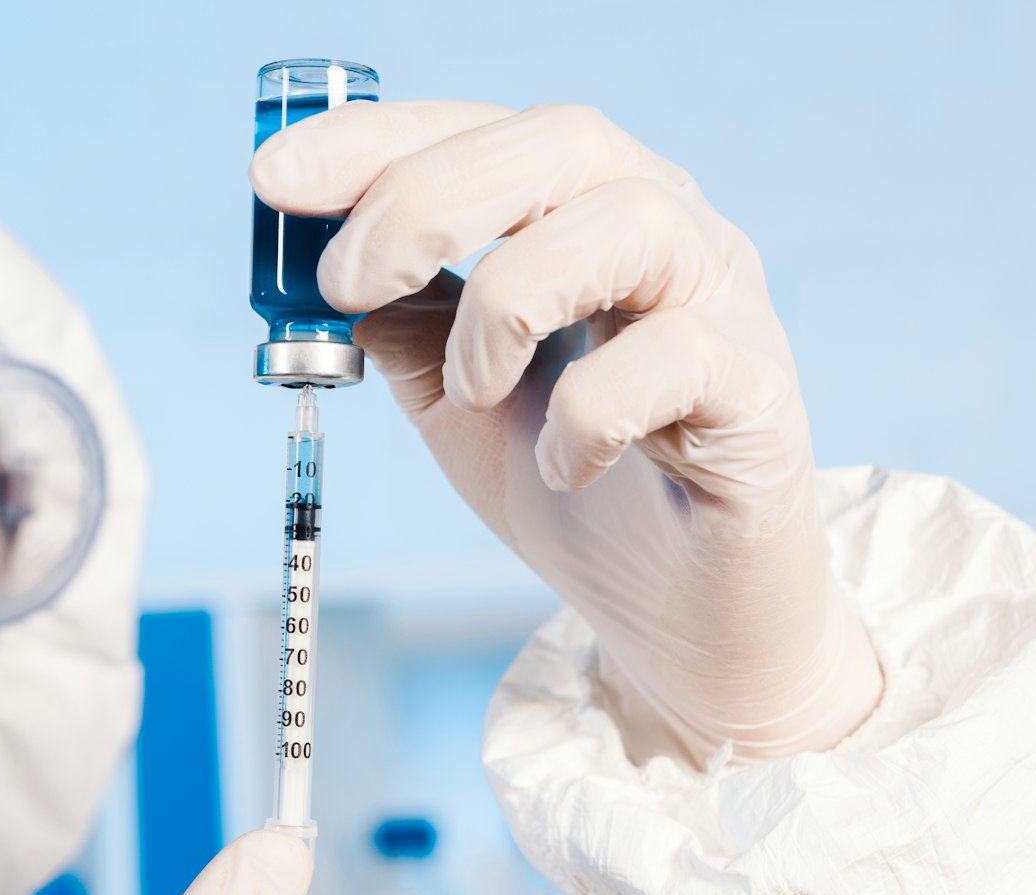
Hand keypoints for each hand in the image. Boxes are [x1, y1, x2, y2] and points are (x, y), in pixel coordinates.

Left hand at [252, 102, 881, 763]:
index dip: (376, 141)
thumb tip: (324, 283)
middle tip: (346, 283)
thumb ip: (406, 331)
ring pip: (631, 222)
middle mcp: (668, 236)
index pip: (485, 132)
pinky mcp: (760, 399)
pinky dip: (589, 412)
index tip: (275, 182)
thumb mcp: (457, 403)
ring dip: (510, 300)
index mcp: (586, 216)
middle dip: (428, 199)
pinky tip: (559, 470)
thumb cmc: (578, 492)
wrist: (678, 620)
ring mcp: (726, 309)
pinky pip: (679, 359)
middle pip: (562, 144)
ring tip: (473, 390)